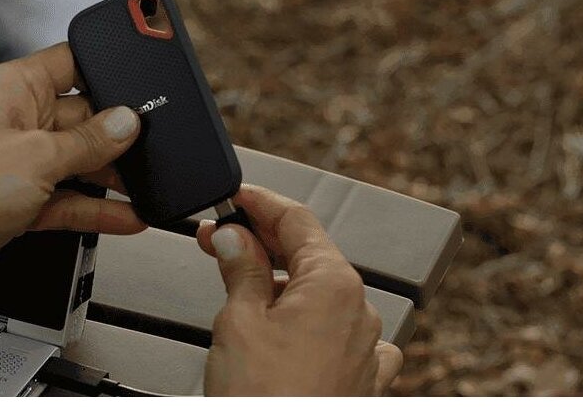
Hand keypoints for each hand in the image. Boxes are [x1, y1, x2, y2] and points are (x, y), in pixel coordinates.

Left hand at [0, 43, 145, 298]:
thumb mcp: (39, 156)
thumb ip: (90, 142)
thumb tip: (126, 124)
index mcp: (14, 89)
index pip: (70, 65)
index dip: (104, 75)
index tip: (137, 95)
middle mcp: (18, 121)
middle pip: (83, 119)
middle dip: (115, 136)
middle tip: (143, 149)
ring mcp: (22, 162)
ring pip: (80, 162)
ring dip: (110, 177)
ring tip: (143, 187)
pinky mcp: (24, 199)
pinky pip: (72, 199)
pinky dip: (97, 209)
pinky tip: (126, 215)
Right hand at [195, 185, 402, 395]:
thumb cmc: (264, 400)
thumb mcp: (239, 321)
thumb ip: (240, 267)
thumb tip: (233, 237)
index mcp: (335, 285)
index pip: (297, 220)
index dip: (261, 202)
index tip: (236, 197)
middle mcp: (360, 312)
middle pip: (310, 255)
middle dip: (262, 242)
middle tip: (217, 238)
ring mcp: (364, 347)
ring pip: (322, 293)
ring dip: (282, 282)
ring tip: (240, 285)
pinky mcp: (359, 378)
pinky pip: (341, 333)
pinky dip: (311, 320)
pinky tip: (288, 327)